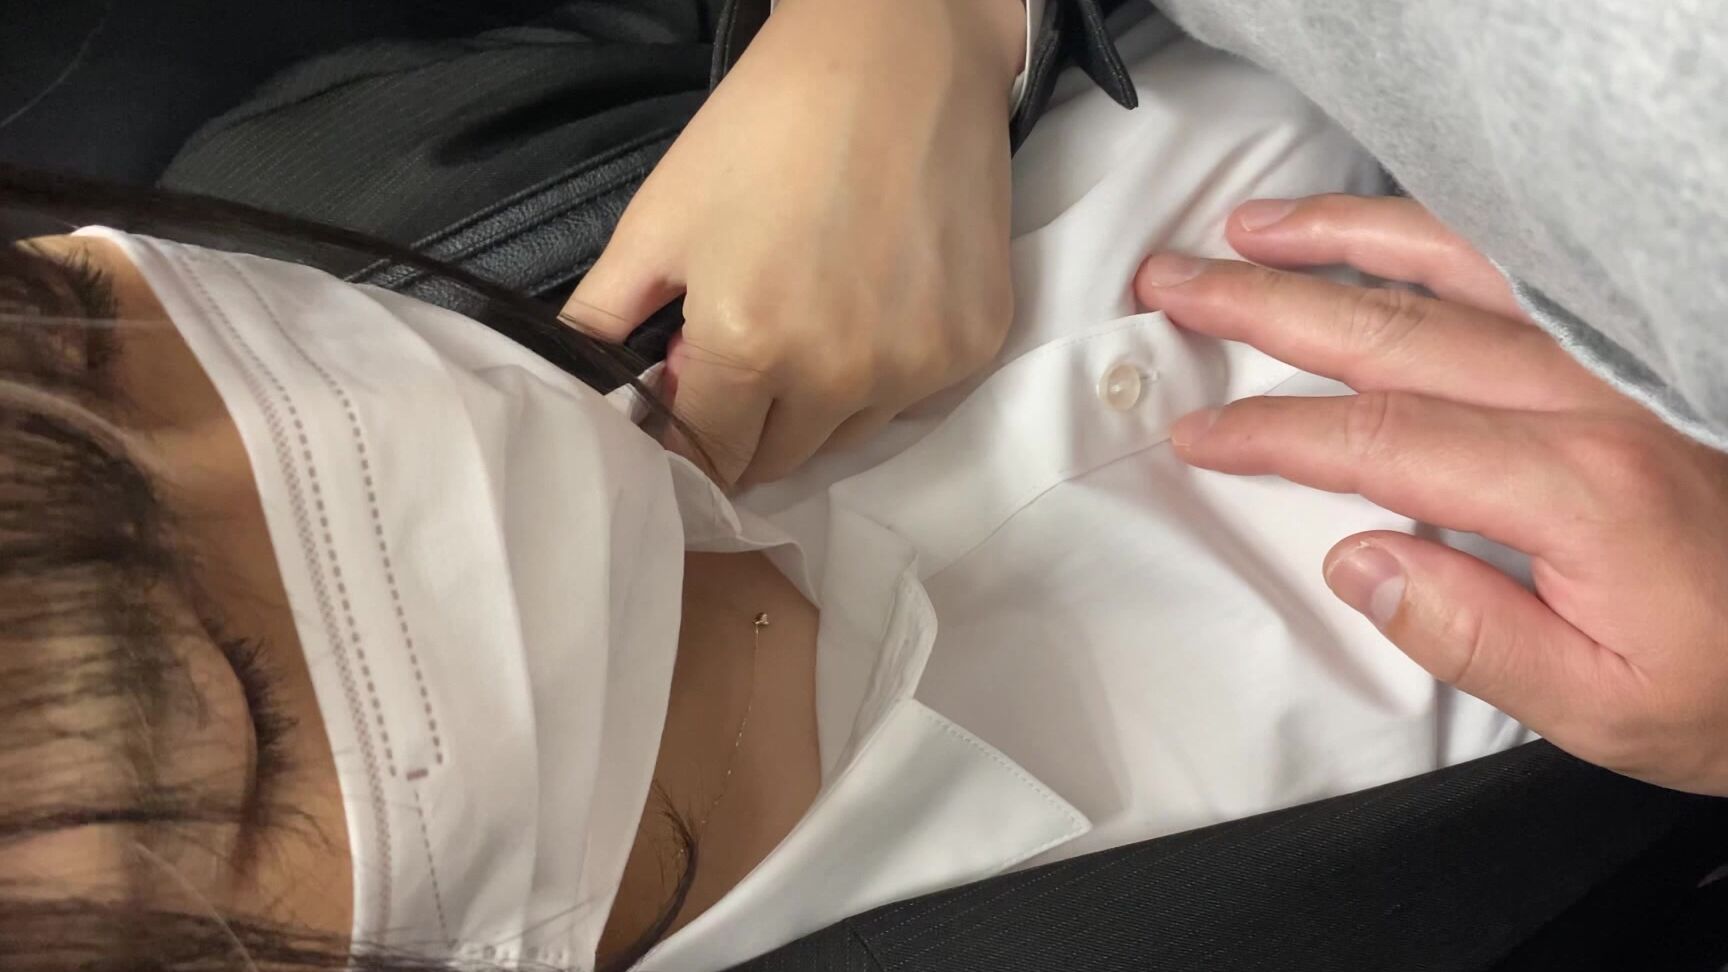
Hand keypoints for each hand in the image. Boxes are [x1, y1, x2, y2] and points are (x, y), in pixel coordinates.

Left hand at [564, 0, 1024, 485]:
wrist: (900, 55)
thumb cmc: (767, 125)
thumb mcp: (659, 218)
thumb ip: (603, 320)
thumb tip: (578, 397)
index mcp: (751, 348)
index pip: (709, 455)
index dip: (687, 433)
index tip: (688, 396)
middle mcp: (840, 375)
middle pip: (780, 457)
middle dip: (751, 422)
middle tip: (750, 344)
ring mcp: (918, 365)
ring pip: (849, 432)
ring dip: (821, 401)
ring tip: (816, 312)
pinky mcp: (975, 344)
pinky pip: (913, 395)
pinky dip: (888, 368)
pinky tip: (876, 298)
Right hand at [1135, 194, 1727, 795]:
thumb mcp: (1601, 707)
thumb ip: (1469, 633)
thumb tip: (1355, 560)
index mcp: (1580, 491)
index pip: (1383, 439)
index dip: (1274, 430)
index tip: (1199, 430)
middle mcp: (1597, 403)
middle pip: (1396, 331)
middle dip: (1267, 303)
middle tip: (1176, 284)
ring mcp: (1617, 367)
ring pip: (1459, 269)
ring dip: (1341, 242)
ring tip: (1251, 229)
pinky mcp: (1630, 359)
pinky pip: (1523, 270)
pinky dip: (1439, 237)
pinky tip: (1384, 232)